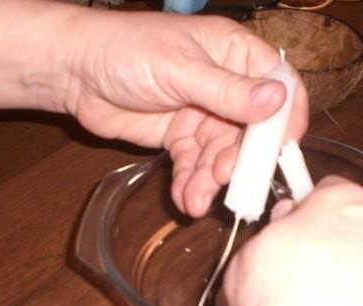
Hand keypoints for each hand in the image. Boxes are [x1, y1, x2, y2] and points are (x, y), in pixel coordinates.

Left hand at [67, 12, 308, 216]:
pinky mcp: (182, 138)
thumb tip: (277, 100)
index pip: (279, 85)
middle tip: (222, 178)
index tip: (285, 148)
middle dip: (239, 158)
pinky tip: (183, 198)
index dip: (287, 117)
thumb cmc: (126, 50)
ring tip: (193, 199)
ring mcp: (205, 114)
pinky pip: (195, 165)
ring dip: (210, 179)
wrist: (75, 70)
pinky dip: (190, 183)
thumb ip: (227, 90)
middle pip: (252, 130)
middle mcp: (227, 86)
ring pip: (222, 154)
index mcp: (235, 54)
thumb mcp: (180, 68)